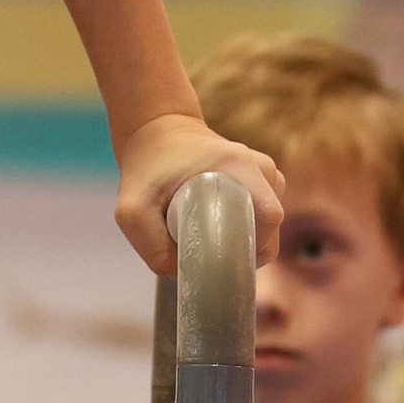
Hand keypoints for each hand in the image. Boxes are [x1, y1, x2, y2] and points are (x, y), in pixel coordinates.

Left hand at [113, 113, 283, 275]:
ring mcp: (262, 172)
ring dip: (245, 239)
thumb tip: (183, 271)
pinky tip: (219, 230)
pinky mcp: (258, 179)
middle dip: (245, 248)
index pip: (270, 217)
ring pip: (268, 222)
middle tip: (210, 253)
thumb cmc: (146, 167)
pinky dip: (245, 228)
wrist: (156, 131)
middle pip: (271, 225)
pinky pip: (262, 214)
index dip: (252, 246)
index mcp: (240, 166)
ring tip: (211, 239)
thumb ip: (151, 246)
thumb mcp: (132, 209)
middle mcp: (260, 167)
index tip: (222, 257)